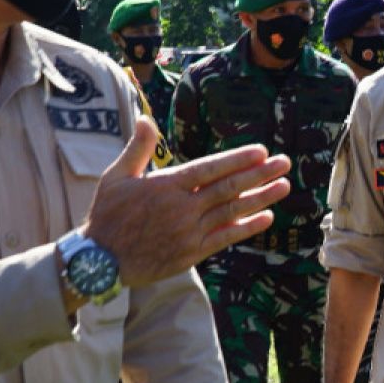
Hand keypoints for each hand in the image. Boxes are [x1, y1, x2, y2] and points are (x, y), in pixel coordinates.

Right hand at [84, 118, 290, 286]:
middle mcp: (182, 208)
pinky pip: (225, 237)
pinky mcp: (192, 252)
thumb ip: (138, 148)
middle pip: (228, 188)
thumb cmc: (107, 215)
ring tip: (284, 186)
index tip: (261, 152)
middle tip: (284, 163)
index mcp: (166, 186)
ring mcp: (189, 231)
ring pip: (232, 211)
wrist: (99, 263)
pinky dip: (247, 227)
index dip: (237, 160)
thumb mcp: (116, 176)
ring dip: (261, 198)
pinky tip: (267, 217)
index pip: (209, 169)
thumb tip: (147, 120)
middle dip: (259, 174)